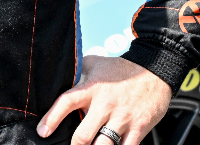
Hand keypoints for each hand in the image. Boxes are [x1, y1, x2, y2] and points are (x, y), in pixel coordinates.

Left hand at [37, 55, 170, 144]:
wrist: (156, 70)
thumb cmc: (123, 69)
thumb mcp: (98, 64)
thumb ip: (79, 69)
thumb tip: (61, 72)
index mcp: (92, 88)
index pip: (67, 102)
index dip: (52, 118)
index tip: (42, 132)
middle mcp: (106, 104)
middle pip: (83, 136)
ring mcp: (123, 118)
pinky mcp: (139, 128)